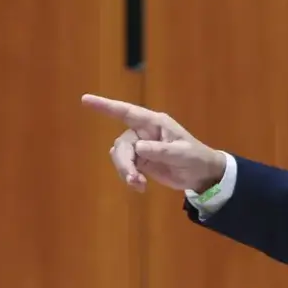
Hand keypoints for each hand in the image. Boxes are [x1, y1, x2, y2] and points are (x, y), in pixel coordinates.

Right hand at [81, 94, 225, 192]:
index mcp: (155, 124)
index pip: (127, 112)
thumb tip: (139, 148)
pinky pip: (126, 168)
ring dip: (126, 172)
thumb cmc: (196, 158)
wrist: (202, 175)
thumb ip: (162, 151)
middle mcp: (144, 133)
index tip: (85, 100)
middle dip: (124, 162)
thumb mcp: (183, 154)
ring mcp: (141, 148)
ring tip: (138, 185)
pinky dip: (130, 178)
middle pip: (122, 144)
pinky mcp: (141, 162)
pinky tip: (141, 187)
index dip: (106, 106)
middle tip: (133, 178)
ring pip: (121, 157)